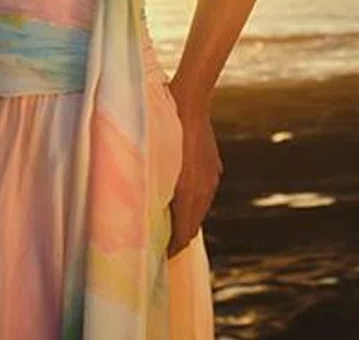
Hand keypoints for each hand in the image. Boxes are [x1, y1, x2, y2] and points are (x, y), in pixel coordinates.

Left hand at [165, 81, 222, 257]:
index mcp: (189, 194)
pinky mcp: (213, 168)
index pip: (184, 235)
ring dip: (185, 219)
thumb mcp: (151, 162)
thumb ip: (152, 190)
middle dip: (177, 238)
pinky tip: (178, 197)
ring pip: (199, 210)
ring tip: (167, 224)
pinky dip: (191, 202)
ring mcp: (211, 179)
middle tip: (159, 244)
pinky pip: (203, 194)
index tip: (158, 256)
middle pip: (193, 226)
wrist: (189, 103)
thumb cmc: (162, 129)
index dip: (172, 249)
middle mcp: (204, 190)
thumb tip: (145, 212)